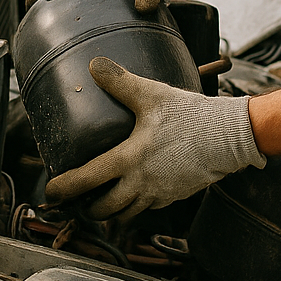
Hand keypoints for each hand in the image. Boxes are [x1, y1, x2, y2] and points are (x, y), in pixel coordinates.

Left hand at [43, 57, 265, 219]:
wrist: (230, 137)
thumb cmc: (191, 116)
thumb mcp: (152, 95)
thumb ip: (121, 82)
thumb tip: (94, 65)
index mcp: (130, 159)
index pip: (88, 179)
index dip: (65, 188)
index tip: (50, 192)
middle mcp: (141, 183)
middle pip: (104, 209)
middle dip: (86, 209)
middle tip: (75, 203)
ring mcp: (159, 194)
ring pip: (126, 214)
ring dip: (109, 213)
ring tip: (99, 204)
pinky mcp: (174, 196)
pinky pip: (147, 209)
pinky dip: (133, 207)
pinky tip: (132, 195)